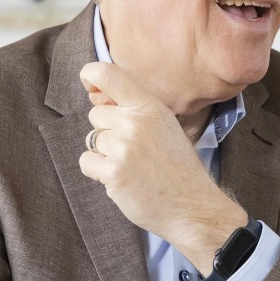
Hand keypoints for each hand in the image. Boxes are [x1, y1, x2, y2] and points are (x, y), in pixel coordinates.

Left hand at [78, 62, 243, 271]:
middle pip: (96, 115)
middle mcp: (136, 122)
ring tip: (132, 167)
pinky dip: (98, 172)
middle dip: (107, 132)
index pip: (108, 74)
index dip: (91, 75)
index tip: (89, 83)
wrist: (192, 206)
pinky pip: (87, 162)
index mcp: (151, 107)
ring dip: (105, 155)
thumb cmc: (178, 168)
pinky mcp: (114, 173)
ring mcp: (124, 148)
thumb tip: (99, 97)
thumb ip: (137, 111)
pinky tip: (122, 179)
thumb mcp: (165, 126)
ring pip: (92, 140)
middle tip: (133, 151)